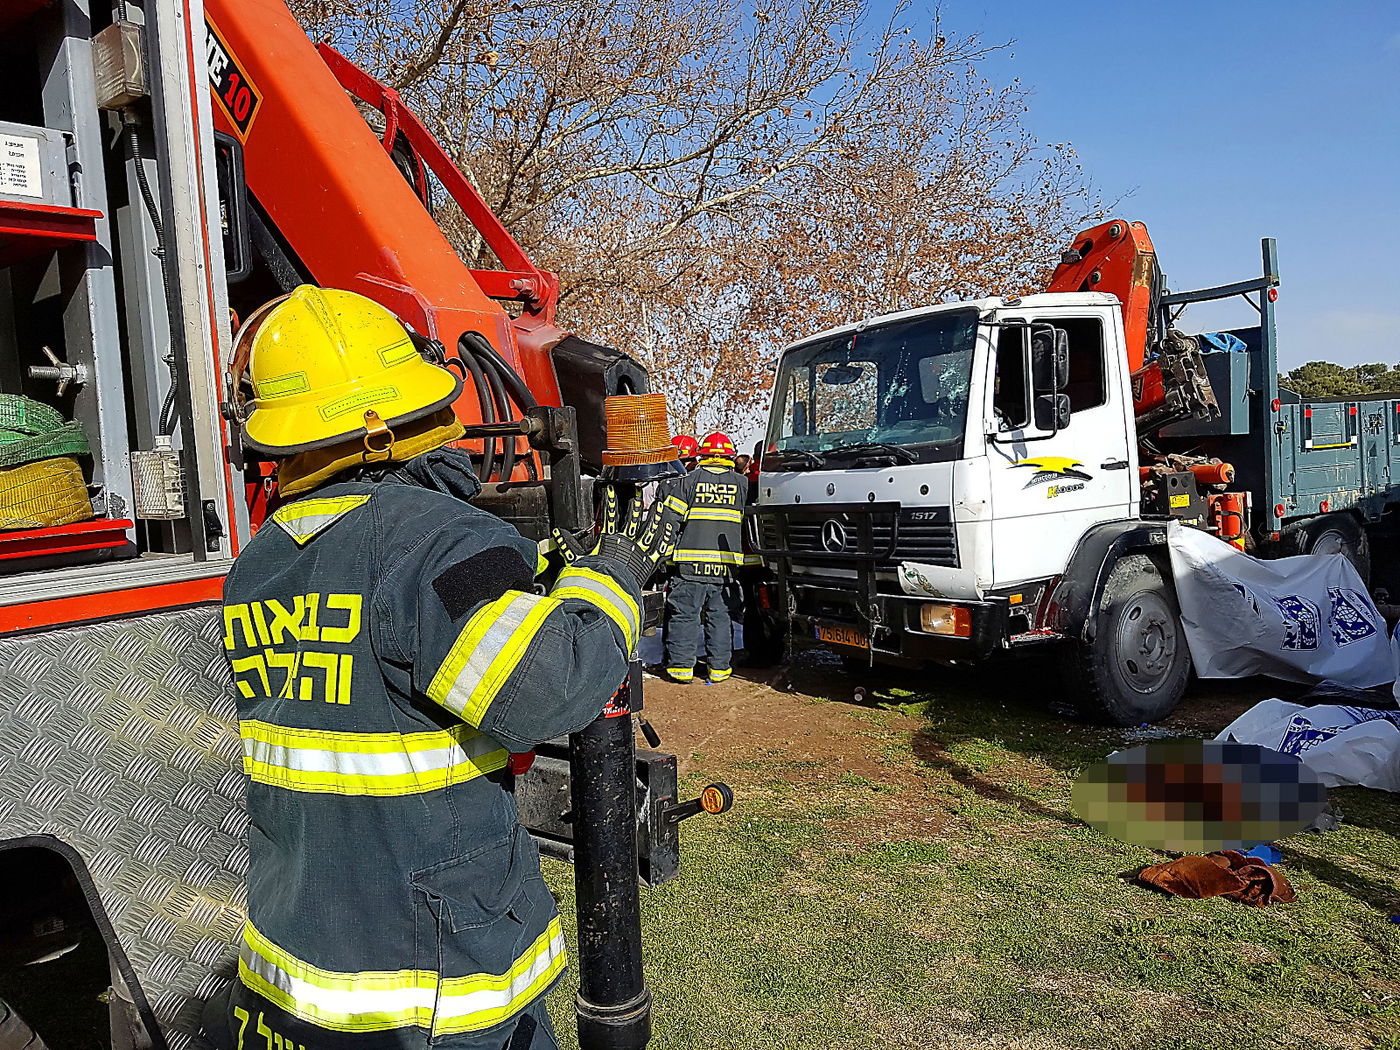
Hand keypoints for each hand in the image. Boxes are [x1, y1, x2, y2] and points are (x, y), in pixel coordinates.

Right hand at [552, 483, 686, 586]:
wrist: (608, 594)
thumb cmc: (594, 579)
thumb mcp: (577, 561)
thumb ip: (568, 546)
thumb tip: (557, 535)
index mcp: (610, 540)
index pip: (609, 515)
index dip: (610, 501)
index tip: (611, 490)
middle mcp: (626, 542)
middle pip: (633, 518)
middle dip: (636, 504)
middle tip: (639, 493)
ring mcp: (640, 551)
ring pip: (649, 529)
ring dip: (654, 517)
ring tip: (658, 506)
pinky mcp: (649, 562)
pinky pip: (660, 547)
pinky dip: (666, 538)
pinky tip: (669, 529)